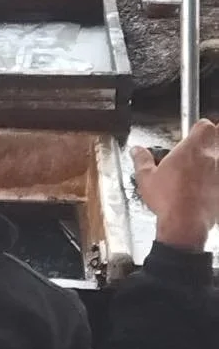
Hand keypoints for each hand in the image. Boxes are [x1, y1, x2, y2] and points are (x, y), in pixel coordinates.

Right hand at [132, 119, 218, 250]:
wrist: (186, 223)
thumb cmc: (169, 200)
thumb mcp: (146, 178)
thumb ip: (142, 160)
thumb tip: (137, 151)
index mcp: (192, 148)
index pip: (204, 125)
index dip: (198, 128)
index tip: (192, 134)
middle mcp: (212, 155)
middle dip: (211, 139)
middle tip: (201, 148)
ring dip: (213, 159)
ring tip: (200, 169)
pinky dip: (214, 178)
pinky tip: (204, 186)